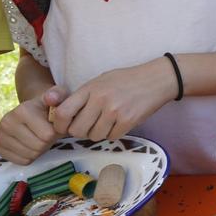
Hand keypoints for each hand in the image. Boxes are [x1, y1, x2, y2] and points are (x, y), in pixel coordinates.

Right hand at [0, 87, 67, 164]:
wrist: (33, 111)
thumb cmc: (49, 106)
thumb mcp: (58, 96)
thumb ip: (59, 95)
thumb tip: (51, 98)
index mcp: (22, 110)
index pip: (47, 135)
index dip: (56, 132)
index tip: (54, 125)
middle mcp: (7, 122)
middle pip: (39, 146)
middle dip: (48, 142)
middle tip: (47, 133)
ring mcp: (0, 136)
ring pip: (31, 155)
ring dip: (40, 150)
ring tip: (39, 137)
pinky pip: (22, 161)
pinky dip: (30, 156)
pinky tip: (30, 144)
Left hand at [51, 59, 177, 141]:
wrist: (156, 79)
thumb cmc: (126, 80)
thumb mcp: (100, 81)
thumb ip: (82, 96)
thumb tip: (62, 114)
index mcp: (90, 88)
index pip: (63, 112)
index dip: (60, 124)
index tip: (64, 126)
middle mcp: (100, 100)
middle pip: (77, 130)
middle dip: (80, 131)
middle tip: (88, 125)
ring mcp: (115, 111)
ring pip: (94, 136)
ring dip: (98, 132)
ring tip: (106, 121)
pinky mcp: (128, 121)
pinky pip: (111, 137)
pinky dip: (113, 133)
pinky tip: (119, 122)